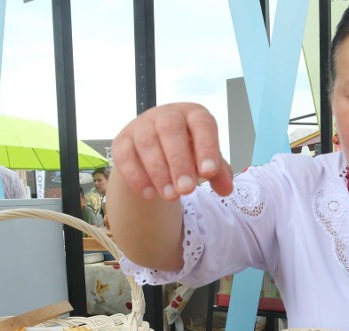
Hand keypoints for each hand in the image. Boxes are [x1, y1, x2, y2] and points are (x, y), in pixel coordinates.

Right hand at [111, 103, 233, 200]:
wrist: (155, 151)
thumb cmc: (187, 152)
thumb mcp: (205, 160)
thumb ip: (218, 173)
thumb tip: (226, 189)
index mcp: (192, 114)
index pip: (202, 123)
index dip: (206, 147)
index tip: (209, 173)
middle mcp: (166, 115)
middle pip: (171, 130)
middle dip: (180, 162)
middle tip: (187, 189)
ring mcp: (141, 125)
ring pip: (147, 143)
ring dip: (159, 172)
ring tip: (171, 197)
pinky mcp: (122, 141)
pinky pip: (125, 156)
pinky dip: (137, 176)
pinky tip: (150, 194)